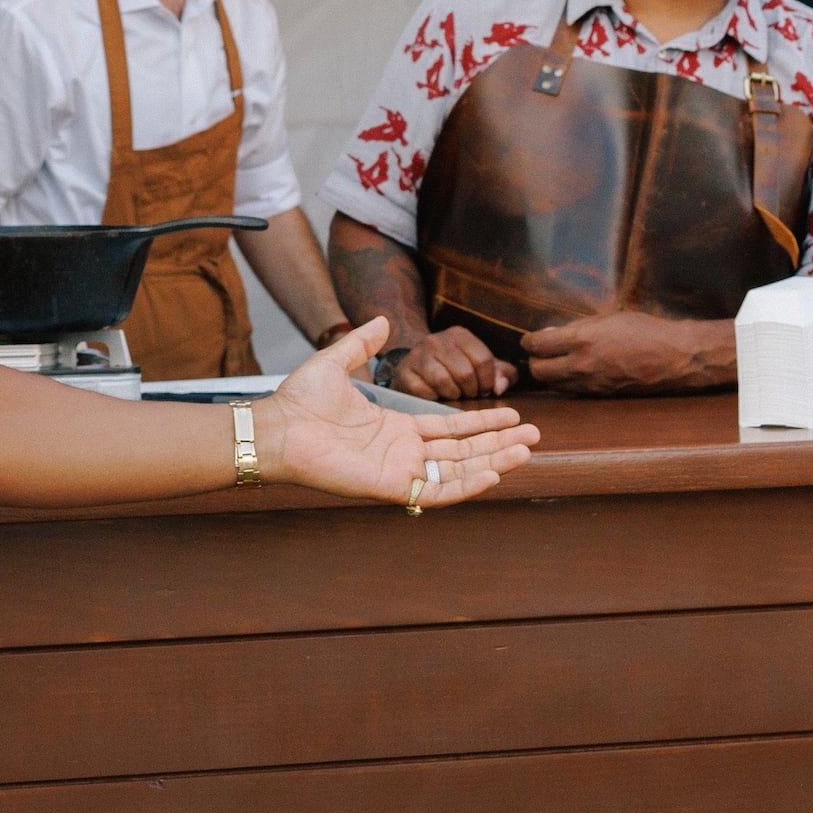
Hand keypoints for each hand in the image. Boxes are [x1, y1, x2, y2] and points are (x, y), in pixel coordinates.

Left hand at [260, 318, 535, 507]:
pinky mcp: (391, 487)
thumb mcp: (336, 362)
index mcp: (396, 428)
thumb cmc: (299, 401)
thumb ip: (361, 343)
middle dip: (500, 443)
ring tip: (526, 450)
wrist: (277, 426)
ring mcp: (400, 472)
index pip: (452, 429)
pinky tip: (492, 473)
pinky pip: (437, 492)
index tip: (514, 414)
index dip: (483, 422)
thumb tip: (382, 320)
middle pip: (464, 451)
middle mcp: (403, 453)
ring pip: (458, 471)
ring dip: (493, 461)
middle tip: (535, 435)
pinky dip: (466, 485)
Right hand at [389, 321, 513, 400]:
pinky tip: (436, 397)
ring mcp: (417, 355)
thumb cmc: (456, 370)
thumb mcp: (482, 367)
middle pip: (465, 373)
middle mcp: (436, 340)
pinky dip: (434, 399)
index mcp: (459, 335)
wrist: (416, 371)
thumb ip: (503, 374)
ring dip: (453, 395)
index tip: (484, 390)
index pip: (483, 360)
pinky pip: (425, 391)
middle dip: (471, 391)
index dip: (488, 381)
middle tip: (469, 395)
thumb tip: (500, 387)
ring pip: (444, 382)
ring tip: (454, 395)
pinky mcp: (404, 373)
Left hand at [517, 309, 728, 394]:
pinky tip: (575, 371)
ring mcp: (590, 385)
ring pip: (553, 385)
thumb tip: (551, 334)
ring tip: (556, 362)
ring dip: (549, 374)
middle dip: (534, 362)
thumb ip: (577, 328)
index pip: (537, 346)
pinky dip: (566, 382)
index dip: (528, 341)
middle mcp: (581, 366)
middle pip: (538, 371)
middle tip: (540, 352)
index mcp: (582, 340)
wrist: (674, 357)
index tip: (530, 339)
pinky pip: (571, 391)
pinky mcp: (600, 396)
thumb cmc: (645, 330)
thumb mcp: (608, 319)